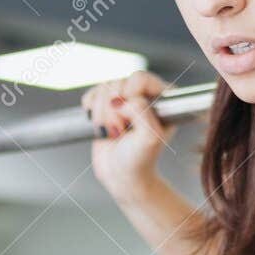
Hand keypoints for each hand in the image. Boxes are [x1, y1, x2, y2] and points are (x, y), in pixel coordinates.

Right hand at [81, 70, 175, 199]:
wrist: (121, 176)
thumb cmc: (140, 159)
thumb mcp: (149, 137)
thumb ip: (142, 112)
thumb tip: (121, 100)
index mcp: (163, 98)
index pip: (140, 78)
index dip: (129, 96)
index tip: (130, 120)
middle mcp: (145, 94)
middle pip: (119, 82)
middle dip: (113, 109)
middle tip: (122, 130)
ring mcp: (124, 98)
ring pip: (104, 88)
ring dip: (103, 114)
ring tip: (114, 132)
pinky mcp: (106, 105)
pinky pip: (92, 94)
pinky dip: (91, 110)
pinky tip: (100, 125)